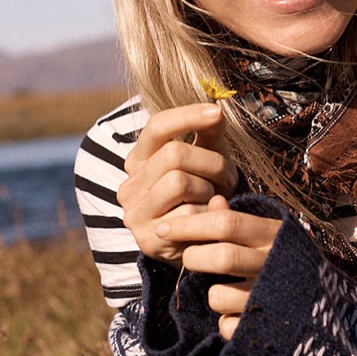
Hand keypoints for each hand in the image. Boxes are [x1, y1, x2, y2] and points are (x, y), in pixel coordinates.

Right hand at [117, 103, 238, 264]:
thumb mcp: (208, 159)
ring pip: (179, 182)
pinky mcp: (148, 239)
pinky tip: (209, 220)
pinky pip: (188, 216)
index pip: (157, 126)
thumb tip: (216, 110)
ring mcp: (135, 213)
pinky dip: (208, 215)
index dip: (188, 116)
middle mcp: (129, 185)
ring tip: (217, 198)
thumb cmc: (204, 195)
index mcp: (139, 159)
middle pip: (174, 154)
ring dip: (209, 189)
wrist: (199, 245)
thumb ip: (209, 135)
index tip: (217, 113)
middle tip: (227, 176)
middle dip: (211, 162)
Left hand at [156, 196, 281, 339]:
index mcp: (274, 235)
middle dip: (194, 258)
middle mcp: (275, 263)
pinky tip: (240, 314)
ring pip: (219, 295)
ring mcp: (271, 297)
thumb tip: (214, 200)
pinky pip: (227, 325)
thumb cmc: (285, 260)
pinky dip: (226, 322)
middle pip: (222, 256)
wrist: (325, 305)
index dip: (190, 225)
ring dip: (213, 294)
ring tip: (226, 290)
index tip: (163, 229)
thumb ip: (239, 219)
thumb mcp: (268, 234)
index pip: (226, 223)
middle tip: (191, 258)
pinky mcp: (266, 327)